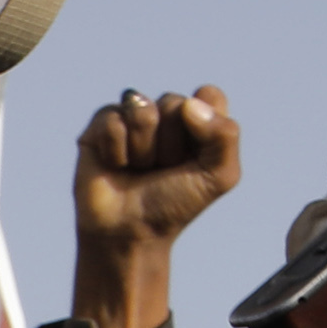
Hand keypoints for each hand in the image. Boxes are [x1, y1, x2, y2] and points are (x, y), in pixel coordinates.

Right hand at [70, 88, 242, 327]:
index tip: (195, 157)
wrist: (130, 232)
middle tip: (163, 169)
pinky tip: (116, 166)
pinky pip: (113, 122)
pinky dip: (117, 152)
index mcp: (200, 118)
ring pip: (143, 112)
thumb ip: (225, 135)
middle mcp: (167, 112)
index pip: (209, 95)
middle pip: (175, 103)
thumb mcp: (220, 175)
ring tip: (139, 168)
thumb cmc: (176, 203)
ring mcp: (133, 115)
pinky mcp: (101, 124)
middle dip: (171, 144)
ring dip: (143, 150)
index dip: (205, 126)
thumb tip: (188, 104)